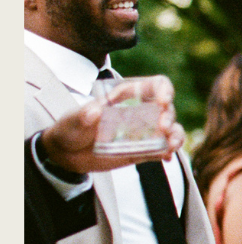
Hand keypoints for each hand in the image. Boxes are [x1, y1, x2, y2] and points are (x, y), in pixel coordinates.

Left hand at [38, 77, 186, 174]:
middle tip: (163, 127)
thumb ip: (83, 114)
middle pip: (166, 109)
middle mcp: (140, 113)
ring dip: (175, 135)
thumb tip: (95, 112)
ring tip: (172, 145)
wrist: (65, 153)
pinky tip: (167, 157)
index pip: (153, 86)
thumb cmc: (70, 127)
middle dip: (169, 117)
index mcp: (127, 98)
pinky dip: (167, 152)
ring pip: (170, 130)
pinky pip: (160, 150)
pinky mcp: (141, 150)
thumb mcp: (73, 118)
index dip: (163, 90)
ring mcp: (142, 132)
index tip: (163, 101)